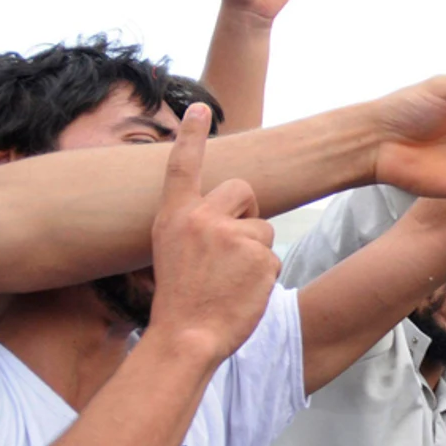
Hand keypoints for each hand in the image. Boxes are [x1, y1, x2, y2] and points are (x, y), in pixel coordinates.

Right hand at [148, 106, 280, 363]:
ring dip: (255, 252)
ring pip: (263, 229)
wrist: (186, 336)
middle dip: (246, 212)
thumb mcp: (173, 252)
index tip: (198, 109)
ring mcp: (232, 235)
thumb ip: (195, 225)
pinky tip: (242, 293)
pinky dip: (263, 276)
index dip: (191, 135)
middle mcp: (202, 218)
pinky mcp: (260, 255)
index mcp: (174, 216)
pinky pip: (273, 258)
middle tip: (230, 247)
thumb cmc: (181, 299)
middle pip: (243, 190)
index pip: (183, 166)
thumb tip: (227, 211)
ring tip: (229, 281)